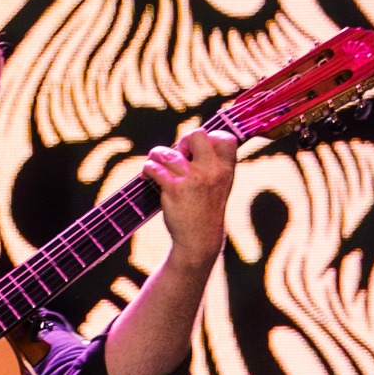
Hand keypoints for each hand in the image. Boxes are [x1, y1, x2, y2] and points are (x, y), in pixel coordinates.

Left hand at [144, 126, 236, 269]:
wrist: (199, 240)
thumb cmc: (205, 210)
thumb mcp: (219, 185)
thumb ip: (211, 163)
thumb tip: (188, 140)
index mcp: (226, 169)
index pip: (225, 138)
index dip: (209, 136)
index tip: (197, 150)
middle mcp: (212, 171)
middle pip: (196, 135)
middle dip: (182, 141)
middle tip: (177, 156)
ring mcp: (193, 178)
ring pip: (168, 152)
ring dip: (157, 156)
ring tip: (155, 164)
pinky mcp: (175, 189)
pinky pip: (155, 167)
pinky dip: (148, 169)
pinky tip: (147, 176)